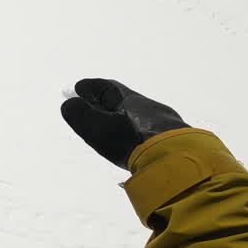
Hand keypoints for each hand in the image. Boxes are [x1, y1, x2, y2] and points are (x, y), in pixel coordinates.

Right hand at [61, 78, 188, 168]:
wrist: (177, 160)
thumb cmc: (131, 141)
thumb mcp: (98, 128)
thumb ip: (80, 115)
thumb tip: (70, 103)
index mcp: (127, 99)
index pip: (105, 87)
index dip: (89, 87)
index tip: (78, 89)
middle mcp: (147, 105)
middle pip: (122, 100)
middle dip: (105, 103)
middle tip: (92, 109)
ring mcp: (163, 121)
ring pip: (136, 116)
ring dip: (121, 119)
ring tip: (112, 130)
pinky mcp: (174, 138)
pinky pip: (148, 130)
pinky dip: (135, 132)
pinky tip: (134, 143)